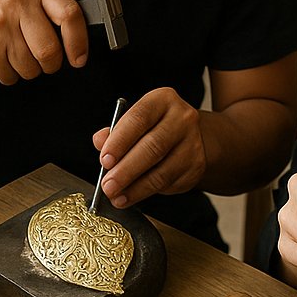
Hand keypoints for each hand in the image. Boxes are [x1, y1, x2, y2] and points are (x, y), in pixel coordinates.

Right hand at [0, 0, 88, 84]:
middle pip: (50, 49)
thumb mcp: (35, 7)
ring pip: (31, 67)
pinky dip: (10, 75)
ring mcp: (0, 23)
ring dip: (29, 70)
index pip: (70, 14)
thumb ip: (59, 18)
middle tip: (43, 60)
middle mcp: (18, 0)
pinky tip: (2, 59)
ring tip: (16, 54)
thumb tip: (84, 44)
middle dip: (50, 64)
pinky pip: (12, 76)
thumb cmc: (8, 21)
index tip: (79, 59)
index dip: (78, 42)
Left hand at [92, 88, 205, 206]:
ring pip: (162, 171)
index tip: (104, 160)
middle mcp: (182, 119)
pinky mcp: (196, 167)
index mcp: (162, 100)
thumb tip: (99, 141)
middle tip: (107, 186)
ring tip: (116, 197)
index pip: (139, 118)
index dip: (119, 141)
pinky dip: (146, 193)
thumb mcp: (133, 123)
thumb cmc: (153, 128)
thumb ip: (115, 132)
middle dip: (126, 170)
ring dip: (135, 188)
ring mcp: (193, 144)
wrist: (187, 137)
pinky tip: (131, 196)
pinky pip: (169, 183)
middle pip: (153, 147)